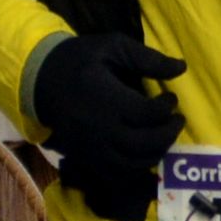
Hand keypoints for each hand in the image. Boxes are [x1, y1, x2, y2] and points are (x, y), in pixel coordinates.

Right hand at [31, 34, 187, 220]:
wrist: (39, 80)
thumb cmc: (80, 59)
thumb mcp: (113, 46)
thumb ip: (147, 58)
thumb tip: (181, 67)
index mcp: (106, 99)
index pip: (148, 114)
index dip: (167, 107)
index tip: (170, 97)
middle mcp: (100, 128)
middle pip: (144, 144)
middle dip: (169, 133)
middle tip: (176, 119)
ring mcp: (91, 147)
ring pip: (133, 164)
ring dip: (156, 152)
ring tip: (164, 135)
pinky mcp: (85, 157)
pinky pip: (116, 174)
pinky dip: (136, 168)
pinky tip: (144, 151)